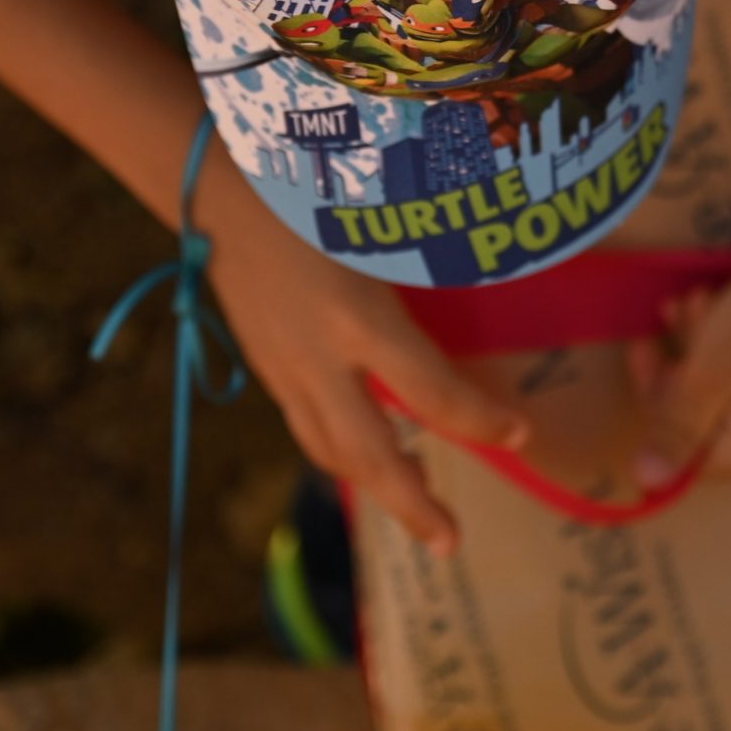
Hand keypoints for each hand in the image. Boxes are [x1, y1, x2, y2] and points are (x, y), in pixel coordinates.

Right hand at [198, 163, 527, 553]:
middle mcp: (316, 358)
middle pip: (367, 454)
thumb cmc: (310, 188)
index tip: (520, 434)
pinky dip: (342, 453)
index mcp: (356, 318)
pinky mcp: (265, 366)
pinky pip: (307, 427)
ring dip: (375, 485)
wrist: (211, 188)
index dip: (478, 420)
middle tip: (452, 541)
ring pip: (330, 449)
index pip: (429, 392)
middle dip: (411, 504)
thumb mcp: (380, 225)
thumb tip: (498, 270)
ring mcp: (283, 368)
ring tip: (418, 507)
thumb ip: (430, 262)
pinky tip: (367, 456)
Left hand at [630, 251, 730, 483]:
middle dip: (679, 362)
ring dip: (696, 341)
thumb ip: (674, 431)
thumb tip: (647, 481)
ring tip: (698, 298)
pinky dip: (721, 340)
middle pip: (700, 419)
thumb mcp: (705, 378)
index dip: (655, 402)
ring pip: (717, 389)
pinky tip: (717, 300)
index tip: (642, 349)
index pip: (683, 452)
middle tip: (672, 312)